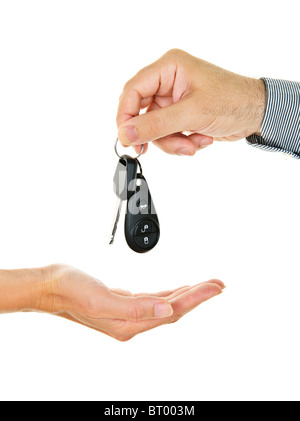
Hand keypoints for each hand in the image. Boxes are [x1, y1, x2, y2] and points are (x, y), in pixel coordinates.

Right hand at [37, 264, 223, 340]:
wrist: (51, 285)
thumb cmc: (71, 290)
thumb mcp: (101, 299)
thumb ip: (135, 307)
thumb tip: (167, 312)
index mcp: (129, 323)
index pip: (173, 311)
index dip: (196, 298)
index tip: (215, 286)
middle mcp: (132, 322)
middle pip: (174, 310)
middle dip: (198, 296)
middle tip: (219, 284)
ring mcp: (128, 314)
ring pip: (166, 305)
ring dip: (187, 295)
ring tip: (206, 286)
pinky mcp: (124, 303)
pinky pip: (154, 301)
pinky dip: (169, 295)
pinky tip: (176, 291)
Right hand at [117, 49, 265, 155]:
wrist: (257, 113)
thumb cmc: (233, 101)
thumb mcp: (191, 113)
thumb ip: (156, 125)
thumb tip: (126, 133)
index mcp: (169, 68)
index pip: (133, 90)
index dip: (126, 116)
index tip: (127, 138)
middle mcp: (168, 81)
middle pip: (142, 112)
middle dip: (154, 134)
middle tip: (151, 149)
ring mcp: (174, 100)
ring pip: (155, 128)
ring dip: (172, 142)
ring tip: (192, 144)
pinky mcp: (180, 115)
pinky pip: (168, 134)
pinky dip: (181, 143)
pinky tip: (199, 140)